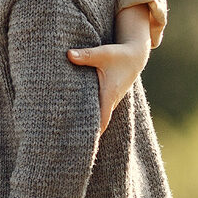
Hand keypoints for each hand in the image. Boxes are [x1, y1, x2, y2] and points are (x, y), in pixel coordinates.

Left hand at [67, 6, 149, 133]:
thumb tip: (68, 55)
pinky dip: (86, 110)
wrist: (135, 55)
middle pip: (96, 122)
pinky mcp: (106, 94)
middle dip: (82, 130)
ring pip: (95, 114)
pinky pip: (96, 107)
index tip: (77, 143)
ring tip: (62, 130)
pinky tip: (70, 111)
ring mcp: (108, 99)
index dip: (91, 133)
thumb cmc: (119, 55)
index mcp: (109, 95)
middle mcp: (110, 101)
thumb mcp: (102, 53)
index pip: (100, 121)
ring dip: (83, 120)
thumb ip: (86, 55)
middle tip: (62, 140)